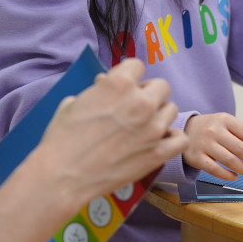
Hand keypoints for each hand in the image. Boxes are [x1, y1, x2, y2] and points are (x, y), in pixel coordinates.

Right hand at [28, 57, 187, 205]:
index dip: (129, 76)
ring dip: (159, 114)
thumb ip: (97, 90)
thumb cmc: (63, 139)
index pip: (137, 66)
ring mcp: (152, 128)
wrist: (62, 176)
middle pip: (161, 86)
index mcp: (119, 83)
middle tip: (135, 106)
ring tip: (144, 125)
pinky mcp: (157, 153)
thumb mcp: (74, 102)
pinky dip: (172, 139)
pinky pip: (179, 139)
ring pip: (171, 109)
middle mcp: (141, 102)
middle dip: (148, 93)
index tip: (124, 86)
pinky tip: (159, 141)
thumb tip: (106, 84)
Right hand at [183, 112, 242, 180]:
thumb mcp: (226, 124)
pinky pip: (215, 170)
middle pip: (241, 148)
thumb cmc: (211, 128)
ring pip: (229, 160)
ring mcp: (204, 143)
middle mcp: (214, 130)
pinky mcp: (196, 157)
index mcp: (225, 119)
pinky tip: (234, 176)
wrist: (185, 128)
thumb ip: (242, 136)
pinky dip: (228, 175)